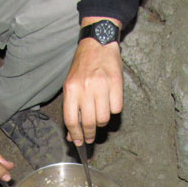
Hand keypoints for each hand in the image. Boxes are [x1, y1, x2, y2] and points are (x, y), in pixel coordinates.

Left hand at [63, 17, 123, 146]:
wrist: (98, 43)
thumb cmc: (83, 67)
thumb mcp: (71, 86)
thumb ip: (71, 109)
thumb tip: (71, 134)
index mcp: (71, 89)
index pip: (71, 120)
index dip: (75, 135)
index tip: (78, 143)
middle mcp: (85, 88)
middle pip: (89, 122)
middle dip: (89, 134)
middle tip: (90, 138)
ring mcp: (102, 86)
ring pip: (104, 118)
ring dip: (102, 121)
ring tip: (99, 114)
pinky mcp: (116, 84)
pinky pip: (116, 108)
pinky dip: (113, 109)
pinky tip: (109, 102)